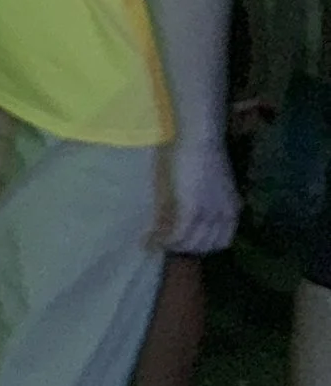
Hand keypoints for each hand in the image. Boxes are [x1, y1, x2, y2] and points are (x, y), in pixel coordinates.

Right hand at [157, 133, 238, 255]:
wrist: (199, 137)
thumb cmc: (201, 152)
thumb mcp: (208, 183)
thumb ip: (202, 200)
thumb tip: (183, 216)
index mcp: (232, 209)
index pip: (222, 241)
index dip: (202, 245)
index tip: (185, 242)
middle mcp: (224, 216)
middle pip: (206, 246)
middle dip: (186, 249)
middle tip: (166, 244)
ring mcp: (209, 214)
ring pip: (191, 244)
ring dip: (172, 247)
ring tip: (156, 242)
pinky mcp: (191, 210)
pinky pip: (178, 235)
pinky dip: (164, 240)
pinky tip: (152, 239)